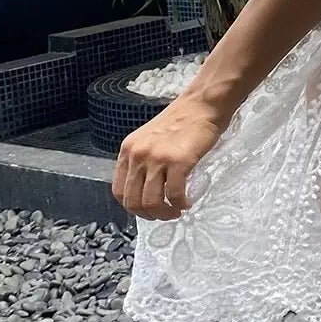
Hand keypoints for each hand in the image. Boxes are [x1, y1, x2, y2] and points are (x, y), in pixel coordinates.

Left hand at [113, 99, 223, 219]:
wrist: (201, 105)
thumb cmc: (181, 122)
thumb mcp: (150, 140)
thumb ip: (143, 161)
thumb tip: (145, 189)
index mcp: (128, 150)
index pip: (119, 191)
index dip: (133, 207)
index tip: (148, 209)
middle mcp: (138, 155)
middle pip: (133, 202)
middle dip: (149, 215)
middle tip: (165, 214)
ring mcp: (156, 158)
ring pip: (151, 202)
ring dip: (164, 213)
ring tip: (176, 210)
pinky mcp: (178, 161)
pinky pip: (174, 194)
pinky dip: (180, 204)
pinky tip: (187, 202)